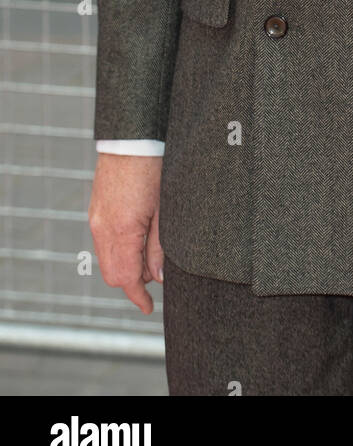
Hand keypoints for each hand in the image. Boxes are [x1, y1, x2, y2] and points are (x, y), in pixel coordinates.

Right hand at [88, 154, 163, 314]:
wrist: (132, 137)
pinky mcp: (96, 208)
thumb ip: (158, 246)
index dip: (138, 296)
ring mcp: (96, 218)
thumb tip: (156, 276)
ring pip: (106, 257)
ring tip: (150, 252)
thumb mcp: (164, 209)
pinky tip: (138, 236)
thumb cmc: (153, 168)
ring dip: (126, 263)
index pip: (124, 278)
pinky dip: (118, 248)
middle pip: (112, 273)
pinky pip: (103, 240)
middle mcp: (102, 227)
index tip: (149, 307)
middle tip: (155, 277)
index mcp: (120, 231)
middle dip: (133, 281)